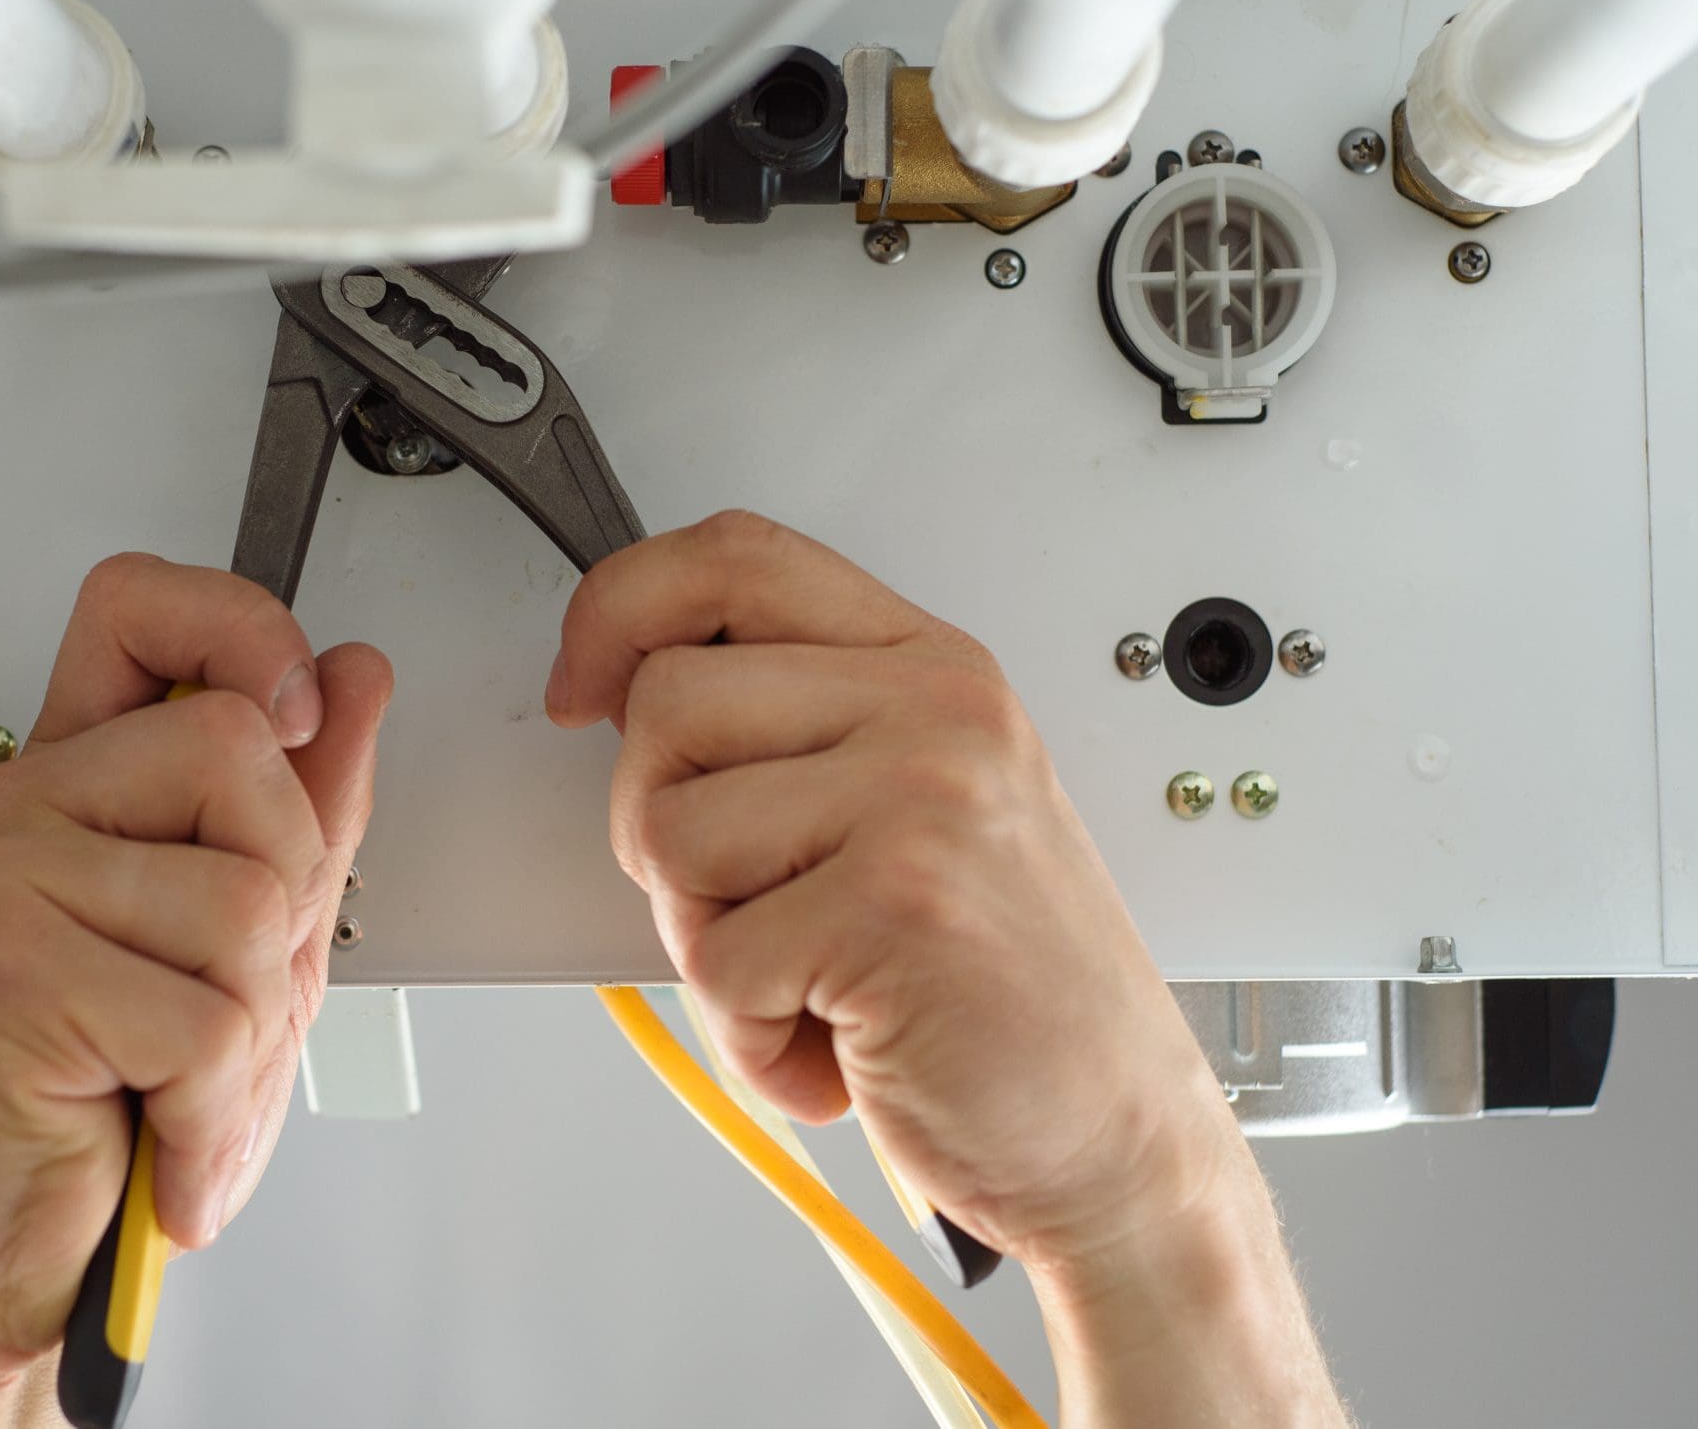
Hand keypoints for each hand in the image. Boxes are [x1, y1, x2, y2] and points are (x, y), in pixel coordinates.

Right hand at [0, 556, 390, 1423]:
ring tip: (176, 1080)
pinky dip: (212, 1109)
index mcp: (75, 781)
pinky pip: (207, 1015)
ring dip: (249, 1031)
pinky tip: (159, 1136)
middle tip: (216, 999)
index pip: (142, 605)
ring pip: (246, 895)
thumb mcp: (237, 947)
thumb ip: (301, 809)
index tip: (295, 710)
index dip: (240, 625)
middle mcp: (22, 807)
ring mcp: (3, 880)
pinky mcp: (8, 969)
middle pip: (240, 751)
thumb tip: (354, 679)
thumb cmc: (102, 1109)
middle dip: (283, 899)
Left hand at [546, 513, 1349, 1426]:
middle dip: (659, 828)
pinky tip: (838, 1044)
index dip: (620, 608)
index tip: (579, 689)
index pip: (734, 557)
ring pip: (669, 830)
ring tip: (813, 981)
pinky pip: (716, 960)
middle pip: (666, 701)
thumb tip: (620, 688)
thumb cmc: (1002, 994)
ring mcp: (922, 798)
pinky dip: (750, 1037)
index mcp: (932, 668)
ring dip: (709, 944)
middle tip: (755, 910)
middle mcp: (936, 712)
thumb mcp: (918, 811)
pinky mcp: (897, 904)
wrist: (1118, 1139)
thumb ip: (798, 729)